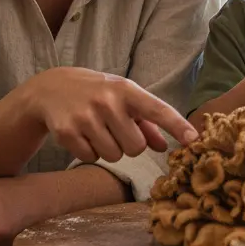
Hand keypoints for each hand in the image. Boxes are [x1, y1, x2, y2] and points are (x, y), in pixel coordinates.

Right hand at [25, 67, 196, 163]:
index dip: (177, 125)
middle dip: (129, 144)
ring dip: (109, 149)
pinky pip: (91, 158)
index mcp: (126, 89)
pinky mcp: (67, 132)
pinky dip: (89, 151)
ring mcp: (86, 116)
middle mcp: (107, 101)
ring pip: (114, 155)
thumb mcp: (122, 97)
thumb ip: (146, 122)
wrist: (50, 88)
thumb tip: (164, 146)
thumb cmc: (96, 92)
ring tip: (97, 130)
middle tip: (116, 130)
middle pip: (136, 147)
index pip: (157, 109)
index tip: (193, 139)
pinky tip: (81, 134)